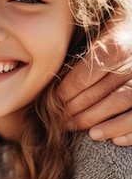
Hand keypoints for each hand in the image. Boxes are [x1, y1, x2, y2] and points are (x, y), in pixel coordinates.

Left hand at [59, 20, 131, 144]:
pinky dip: (128, 131)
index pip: (82, 77)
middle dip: (79, 111)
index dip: (65, 94)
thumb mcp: (97, 39)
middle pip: (100, 94)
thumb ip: (79, 58)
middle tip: (65, 122)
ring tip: (89, 134)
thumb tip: (55, 83)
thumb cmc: (115, 38)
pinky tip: (114, 140)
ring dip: (103, 124)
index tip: (55, 103)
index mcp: (113, 48)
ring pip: (122, 104)